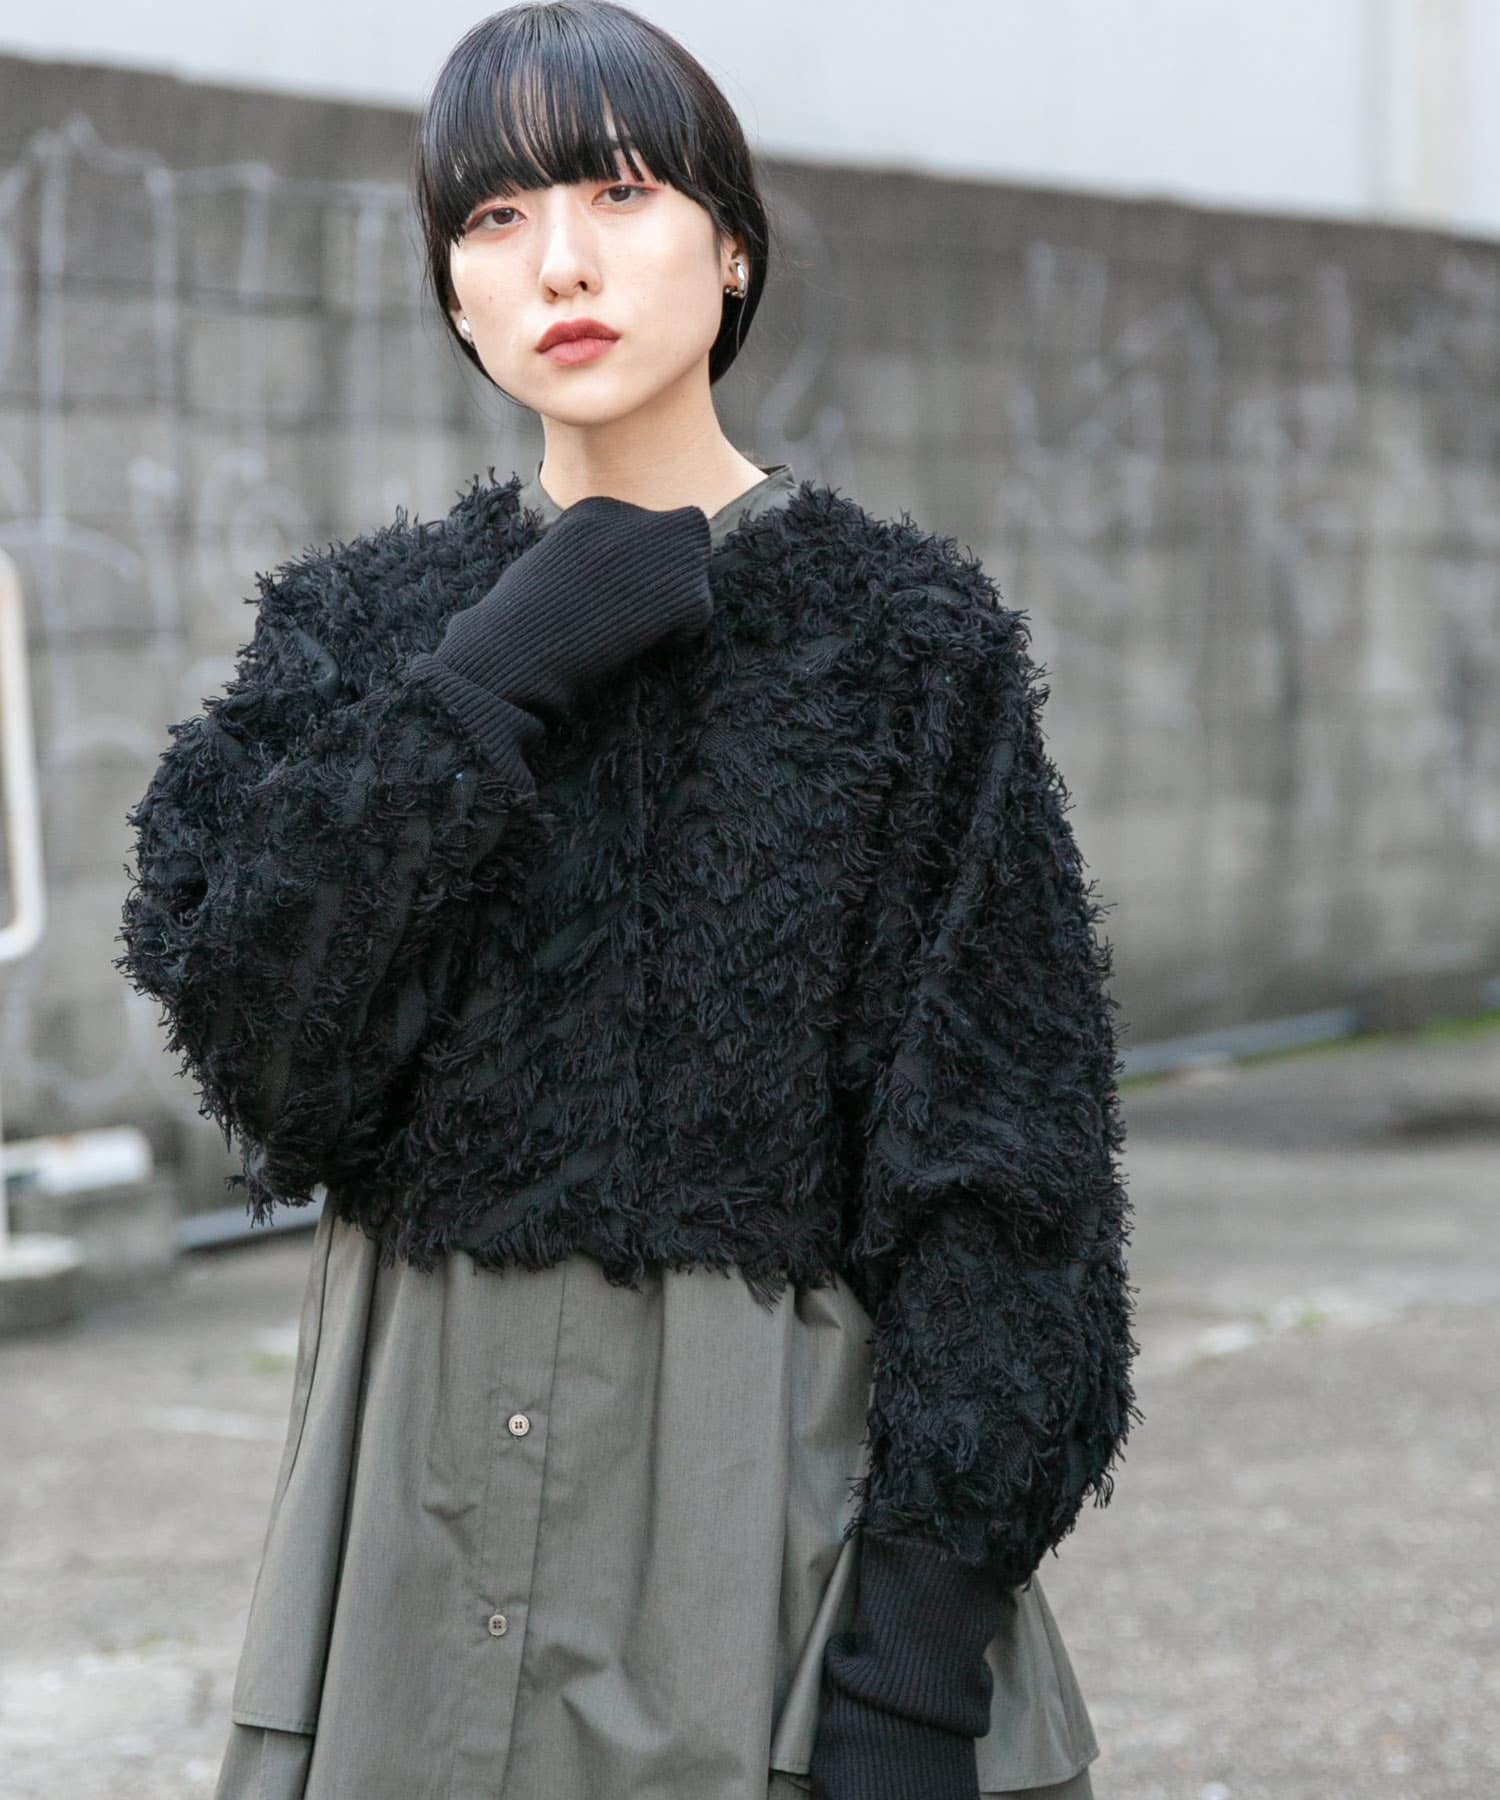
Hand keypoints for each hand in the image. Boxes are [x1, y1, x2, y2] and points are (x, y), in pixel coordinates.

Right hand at [432, 493, 711, 718]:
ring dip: (673, 603)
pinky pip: (698, 615)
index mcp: (598, 509)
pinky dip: (676, 636)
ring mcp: (663, 552)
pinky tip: (635, 643)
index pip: (647, 525)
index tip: (609, 594)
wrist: (516, 648)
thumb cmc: (520, 620)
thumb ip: (591, 557)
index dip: (640, 564)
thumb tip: (619, 578)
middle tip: (639, 610)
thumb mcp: (552, 566)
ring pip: (695, 573)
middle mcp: (635, 516)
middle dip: (673, 571)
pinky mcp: (684, 590)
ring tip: (627, 627)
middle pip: (686, 532)